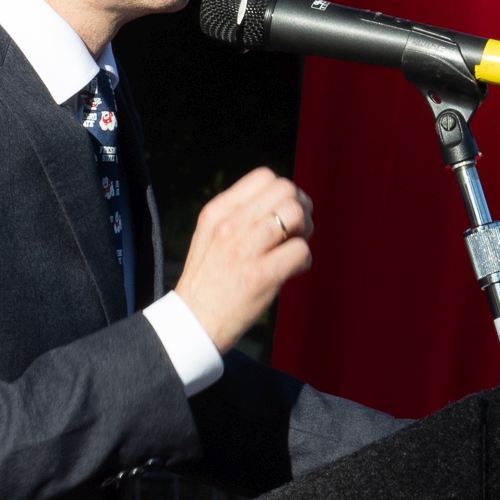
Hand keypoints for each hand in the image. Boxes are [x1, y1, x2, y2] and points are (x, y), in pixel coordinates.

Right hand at [173, 167, 314, 352]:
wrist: (194, 322)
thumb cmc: (209, 279)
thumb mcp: (211, 235)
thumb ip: (239, 215)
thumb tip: (283, 201)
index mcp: (217, 212)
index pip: (265, 177)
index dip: (284, 191)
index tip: (283, 213)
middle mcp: (229, 226)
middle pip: (285, 191)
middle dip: (300, 208)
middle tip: (296, 230)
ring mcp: (244, 251)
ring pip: (295, 215)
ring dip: (305, 231)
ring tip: (294, 248)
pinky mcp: (261, 276)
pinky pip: (300, 251)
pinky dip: (304, 260)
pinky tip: (291, 270)